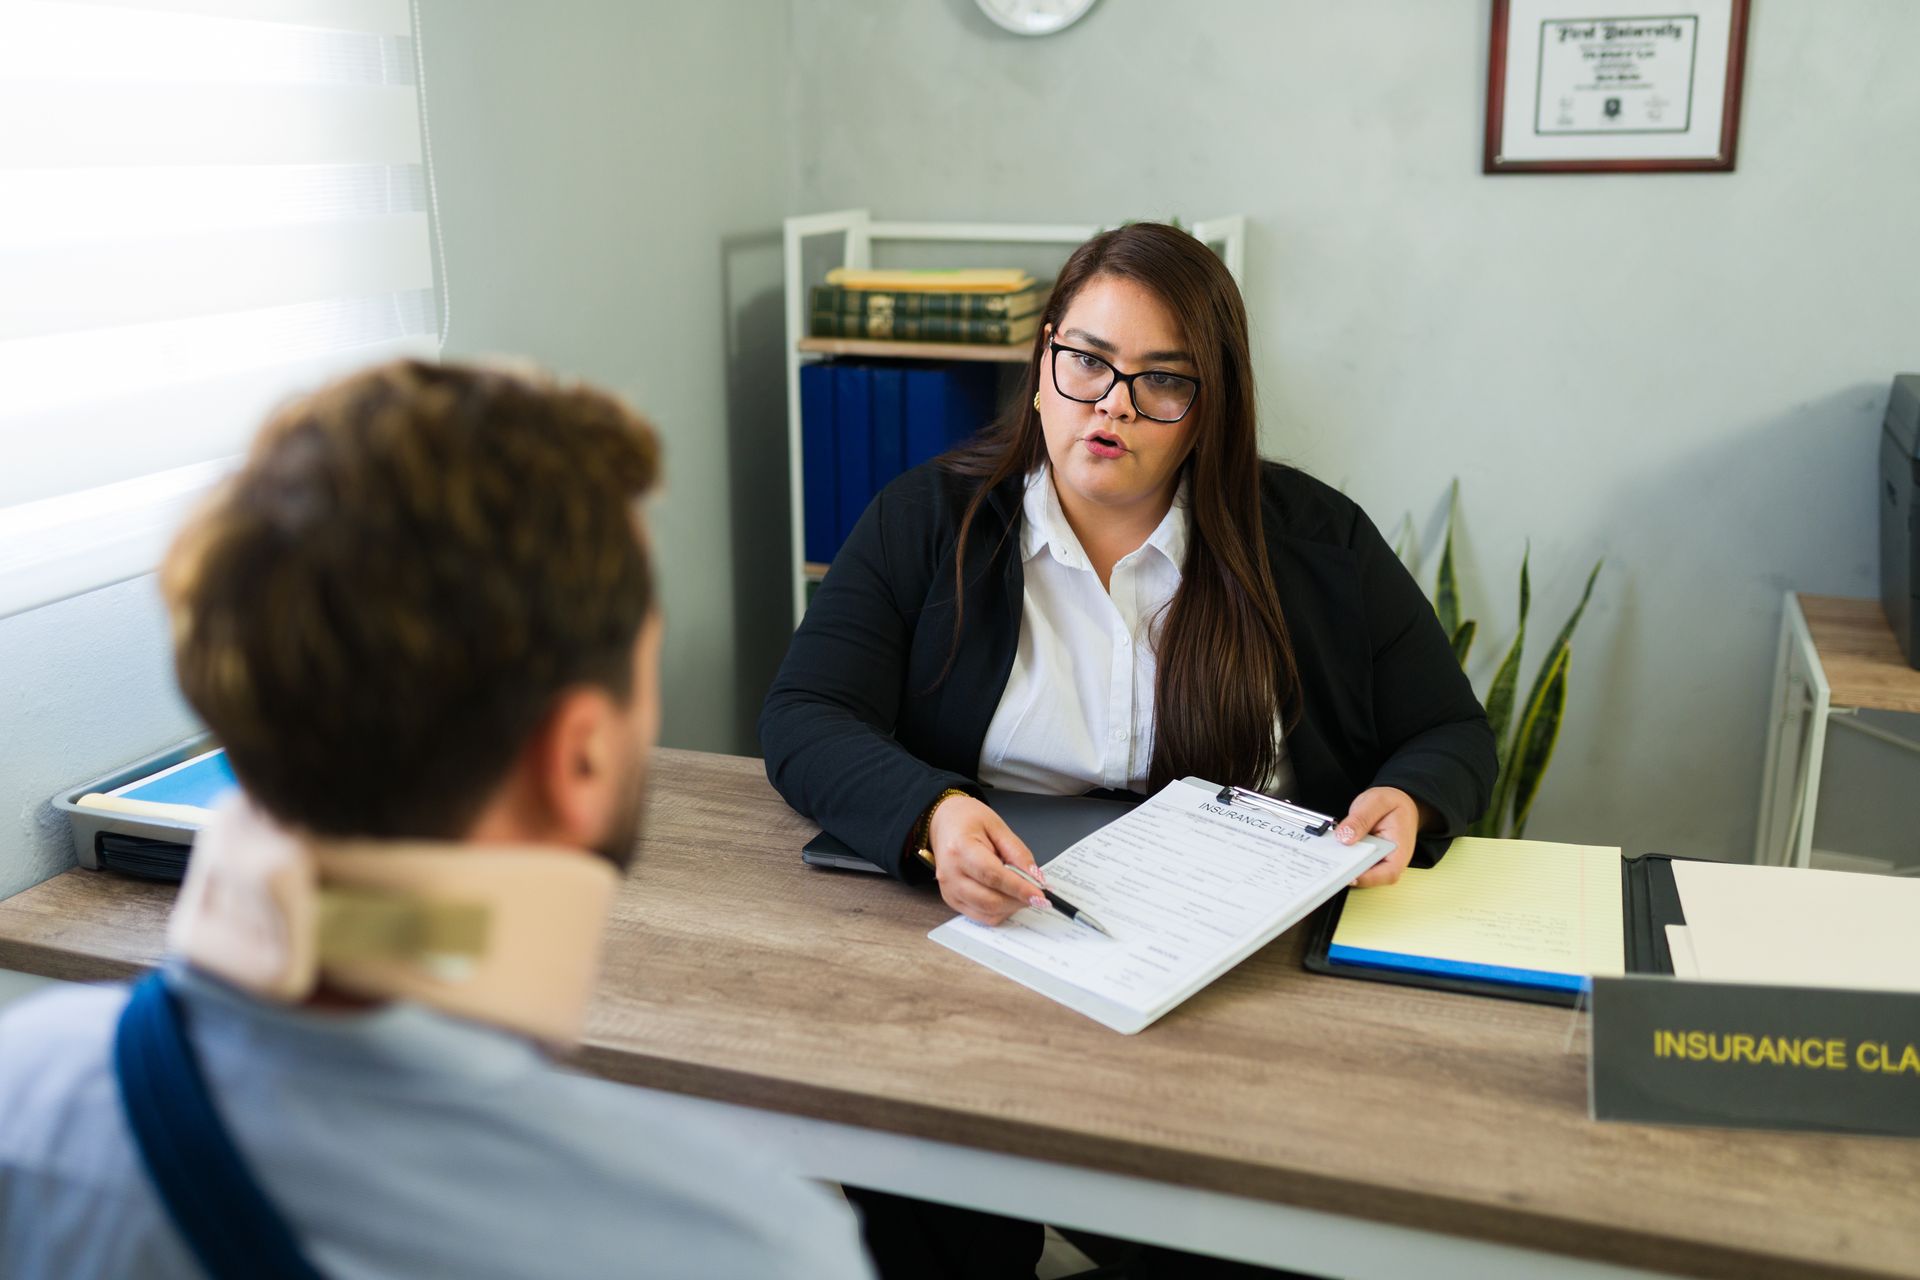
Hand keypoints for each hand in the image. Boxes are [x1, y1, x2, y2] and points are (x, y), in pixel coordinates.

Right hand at [926, 796, 1046, 925]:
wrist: (945, 822)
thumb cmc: (968, 820)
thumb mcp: (998, 827)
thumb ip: (1018, 853)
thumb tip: (1035, 878)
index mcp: (960, 848)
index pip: (993, 875)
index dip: (1019, 888)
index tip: (1040, 895)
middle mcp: (950, 873)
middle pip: (990, 900)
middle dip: (1018, 901)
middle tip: (1038, 894)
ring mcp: (949, 890)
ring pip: (987, 912)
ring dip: (1011, 907)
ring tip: (1022, 892)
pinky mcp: (951, 900)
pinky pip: (981, 916)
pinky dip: (1000, 911)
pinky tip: (1008, 897)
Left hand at [1335, 786, 1428, 888]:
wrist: (1397, 801)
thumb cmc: (1393, 803)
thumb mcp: (1377, 802)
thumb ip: (1361, 819)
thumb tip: (1345, 837)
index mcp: (1400, 848)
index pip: (1389, 872)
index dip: (1369, 878)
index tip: (1350, 875)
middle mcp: (1390, 858)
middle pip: (1371, 876)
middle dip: (1350, 872)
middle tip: (1332, 865)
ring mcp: (1378, 859)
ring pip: (1360, 871)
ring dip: (1344, 866)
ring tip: (1329, 856)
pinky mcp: (1366, 856)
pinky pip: (1354, 862)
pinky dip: (1343, 858)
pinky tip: (1332, 850)